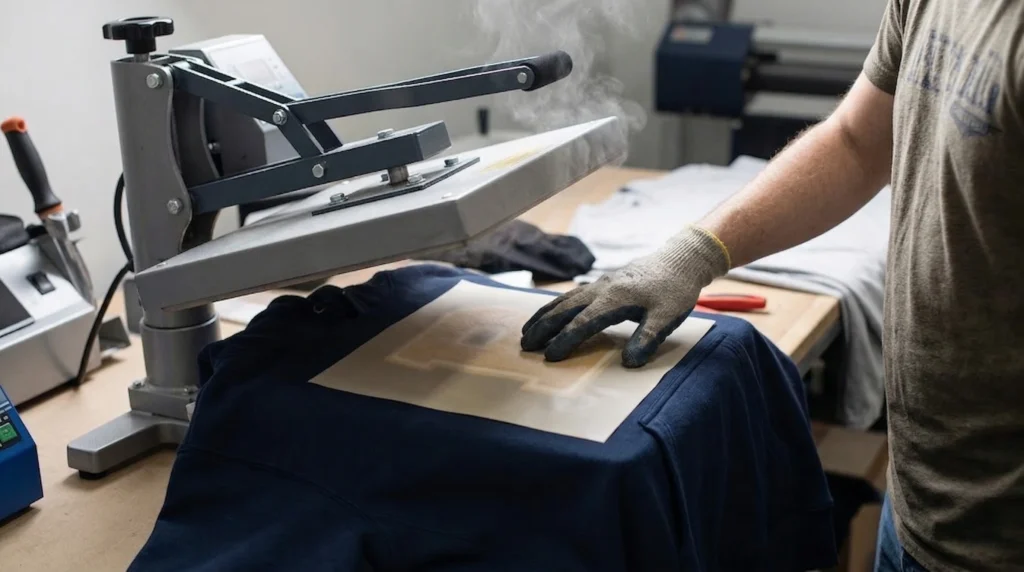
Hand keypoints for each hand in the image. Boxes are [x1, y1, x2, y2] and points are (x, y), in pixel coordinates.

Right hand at [520, 226, 729, 367]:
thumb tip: (629, 363)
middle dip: (543, 327)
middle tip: (525, 346)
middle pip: (565, 309)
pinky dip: (555, 304)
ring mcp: (600, 284)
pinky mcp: (602, 282)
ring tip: (526, 331)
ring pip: (564, 299)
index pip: (584, 322)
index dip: (566, 340)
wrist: (680, 260)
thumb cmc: (675, 290)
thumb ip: (648, 338)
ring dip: (543, 315)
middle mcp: (602, 289)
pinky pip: (572, 294)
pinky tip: (549, 313)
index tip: (550, 357)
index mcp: (616, 299)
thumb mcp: (668, 316)